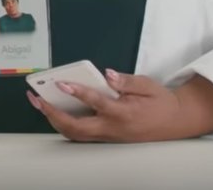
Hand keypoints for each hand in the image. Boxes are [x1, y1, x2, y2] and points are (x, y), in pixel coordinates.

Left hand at [27, 70, 212, 141]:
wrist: (176, 123)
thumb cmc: (160, 101)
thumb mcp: (148, 85)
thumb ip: (126, 81)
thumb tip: (107, 74)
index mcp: (125, 113)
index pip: (98, 103)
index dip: (78, 93)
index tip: (61, 83)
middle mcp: (114, 128)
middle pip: (78, 128)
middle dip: (53, 113)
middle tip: (36, 97)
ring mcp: (109, 136)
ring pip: (76, 134)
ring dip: (54, 120)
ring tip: (38, 103)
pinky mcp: (107, 138)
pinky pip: (81, 135)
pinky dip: (64, 125)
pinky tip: (53, 111)